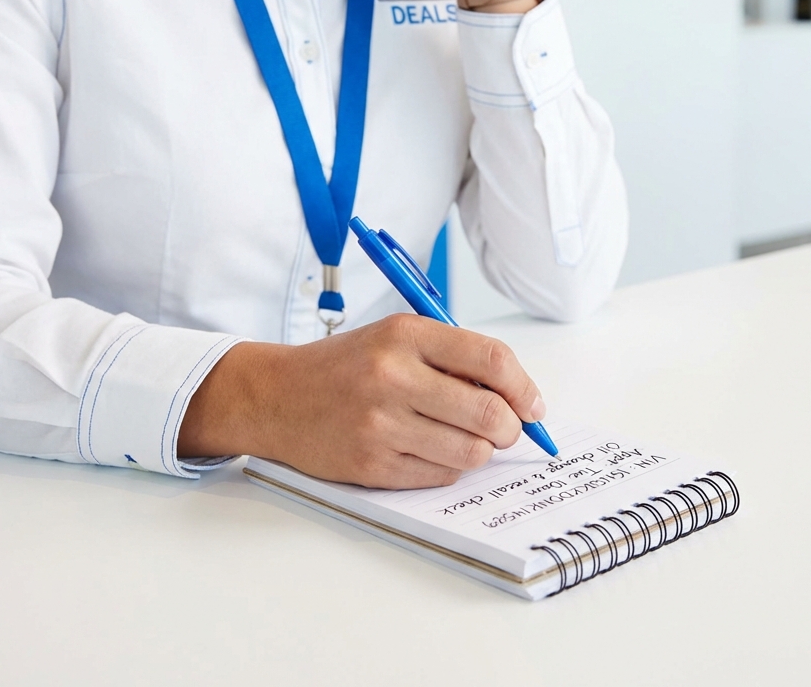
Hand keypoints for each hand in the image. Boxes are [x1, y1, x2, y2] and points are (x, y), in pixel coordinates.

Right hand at [177, 314, 546, 487]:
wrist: (276, 396)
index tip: (534, 405)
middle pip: (489, 414)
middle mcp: (394, 376)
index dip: (525, 388)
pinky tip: (432, 449)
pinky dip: (449, 467)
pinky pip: (440, 476)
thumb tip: (518, 397)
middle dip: (512, 427)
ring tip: (466, 438)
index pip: (492, 360)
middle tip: (508, 428)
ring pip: (470, 452)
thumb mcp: (398, 337)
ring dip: (481, 450)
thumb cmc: (347, 364)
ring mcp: (381, 424)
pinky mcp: (371, 465)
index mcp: (406, 334)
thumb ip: (454, 358)